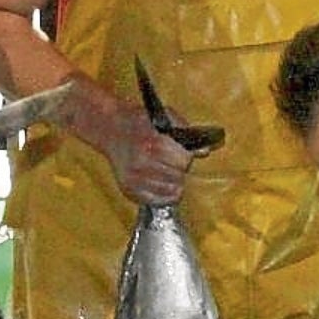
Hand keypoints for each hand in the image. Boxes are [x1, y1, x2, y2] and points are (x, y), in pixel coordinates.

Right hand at [85, 88, 192, 206]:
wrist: (112, 129)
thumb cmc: (142, 122)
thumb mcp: (166, 117)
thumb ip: (186, 131)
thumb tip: (205, 151)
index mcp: (152, 143)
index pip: (184, 160)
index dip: (185, 156)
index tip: (181, 152)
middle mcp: (142, 163)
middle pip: (178, 176)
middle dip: (179, 168)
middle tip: (171, 160)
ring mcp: (134, 179)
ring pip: (171, 191)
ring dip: (173, 181)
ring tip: (164, 170)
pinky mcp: (129, 190)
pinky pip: (157, 201)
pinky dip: (164, 194)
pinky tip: (161, 182)